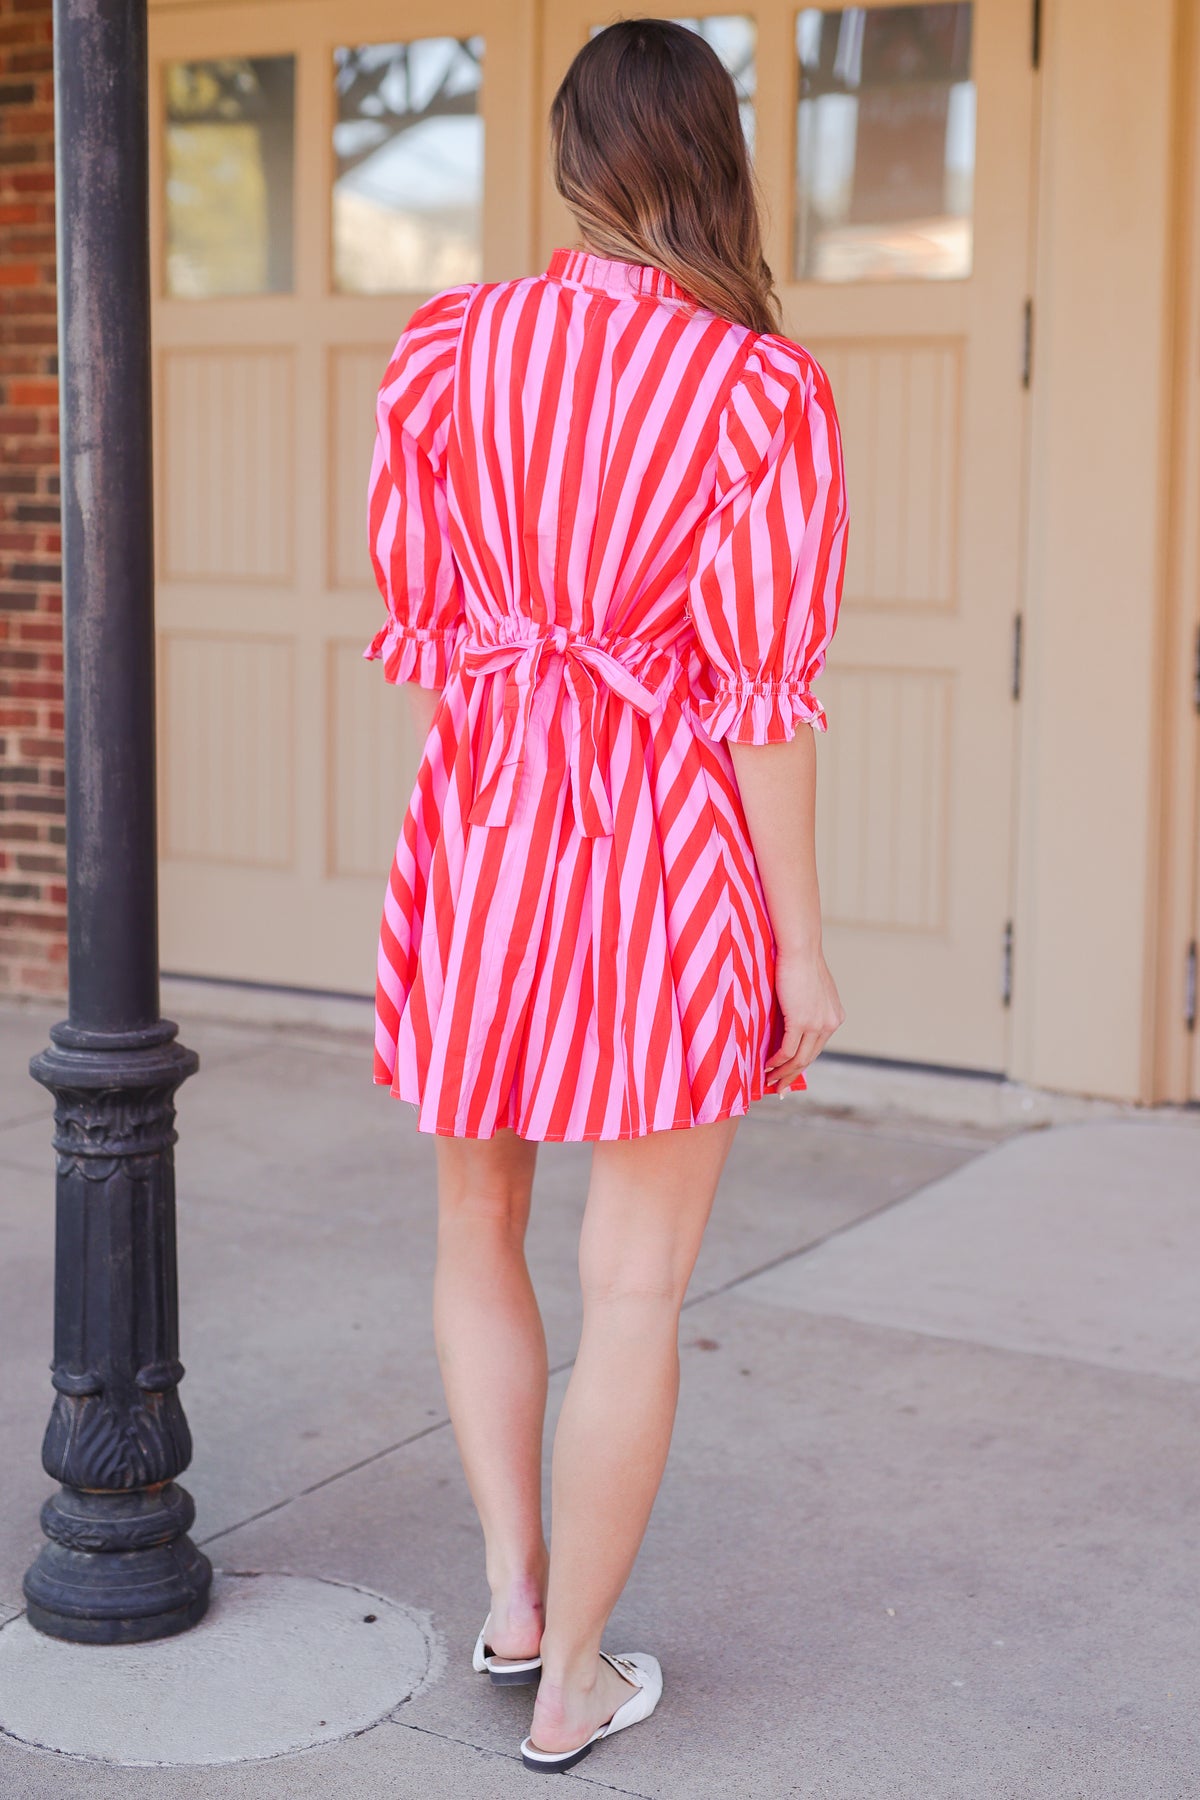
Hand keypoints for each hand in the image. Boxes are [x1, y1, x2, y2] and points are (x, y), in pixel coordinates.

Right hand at [764, 945, 844, 1092]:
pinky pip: (788, 1050)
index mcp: (835, 1017)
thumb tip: (793, 1015)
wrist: (800, 948)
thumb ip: (807, 1005)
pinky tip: (767, 1066)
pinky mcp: (801, 1021)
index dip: (803, 1063)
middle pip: (810, 1058)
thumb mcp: (810, 988)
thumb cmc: (800, 962)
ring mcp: (817, 1024)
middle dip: (793, 1076)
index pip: (817, 1047)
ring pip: (799, 1058)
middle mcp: (830, 1023)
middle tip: (779, 1088)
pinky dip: (777, 1061)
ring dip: (783, 1073)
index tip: (790, 1074)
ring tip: (769, 1080)